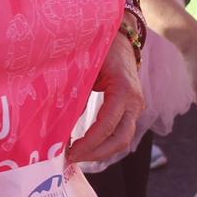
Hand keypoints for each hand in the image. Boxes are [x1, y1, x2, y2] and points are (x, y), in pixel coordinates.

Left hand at [69, 34, 145, 165]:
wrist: (121, 38)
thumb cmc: (102, 48)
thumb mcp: (86, 66)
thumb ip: (77, 92)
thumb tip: (60, 122)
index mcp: (124, 90)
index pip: (107, 125)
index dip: (89, 142)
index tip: (70, 151)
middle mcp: (135, 102)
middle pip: (121, 139)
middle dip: (96, 153)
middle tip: (72, 158)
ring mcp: (136, 107)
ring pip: (123, 139)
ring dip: (101, 151)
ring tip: (76, 155)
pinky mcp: (131, 110)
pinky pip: (120, 132)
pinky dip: (104, 143)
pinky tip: (85, 146)